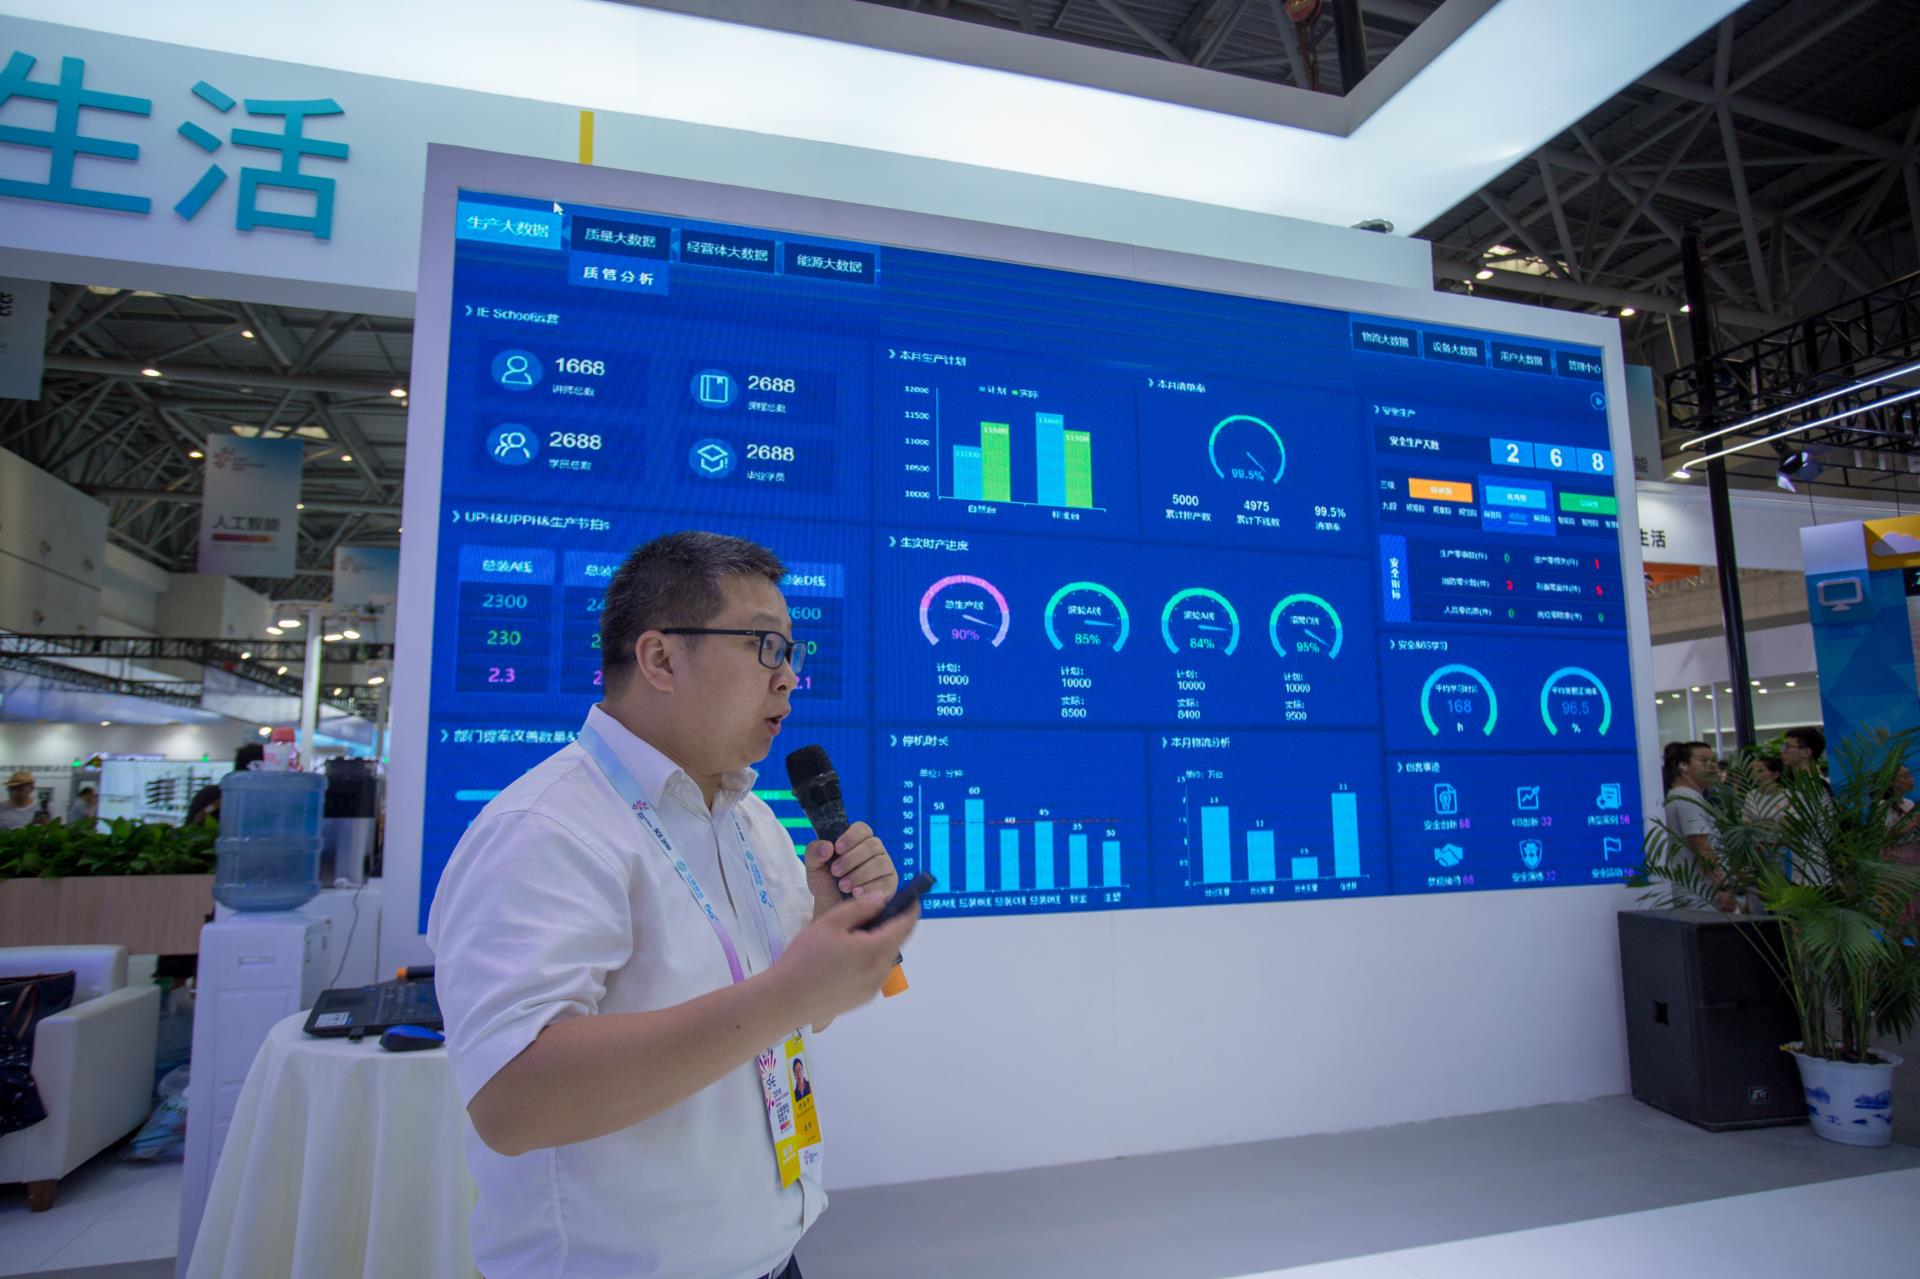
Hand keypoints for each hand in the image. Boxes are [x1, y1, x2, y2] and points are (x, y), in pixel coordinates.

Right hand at [769, 894, 918, 1028]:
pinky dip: (868, 960)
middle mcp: (881, 972)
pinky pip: (873, 973)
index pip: (905, 925)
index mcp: (877, 950)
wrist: (784, 1000)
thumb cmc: (806, 957)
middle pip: (895, 942)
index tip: (912, 897)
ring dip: (876, 944)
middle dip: (889, 925)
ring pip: (883, 959)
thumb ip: (860, 908)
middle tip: (867, 913)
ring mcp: (872, 989)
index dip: (911, 909)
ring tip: (848, 937)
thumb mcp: (831, 923)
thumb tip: (882, 899)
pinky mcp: (861, 1000)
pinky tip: (843, 958)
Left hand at [805, 821, 898, 918]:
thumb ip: (814, 852)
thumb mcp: (814, 867)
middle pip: (872, 845)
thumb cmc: (825, 884)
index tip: (837, 849)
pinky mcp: (890, 885)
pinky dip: (869, 887)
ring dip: (859, 874)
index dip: (851, 836)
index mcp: (858, 841)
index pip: (862, 829)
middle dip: (851, 859)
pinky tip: (856, 894)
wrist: (831, 909)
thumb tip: (827, 846)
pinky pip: (885, 882)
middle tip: (835, 872)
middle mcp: (875, 851)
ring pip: (880, 863)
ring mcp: (885, 867)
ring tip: (843, 886)